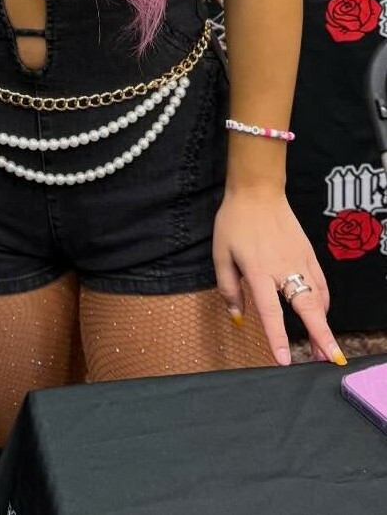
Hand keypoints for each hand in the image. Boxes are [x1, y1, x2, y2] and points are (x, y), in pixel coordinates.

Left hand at [212, 189, 346, 365]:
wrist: (257, 191)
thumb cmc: (235, 222)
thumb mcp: (221, 254)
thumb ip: (228, 289)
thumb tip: (237, 318)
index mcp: (258, 271)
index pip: (271, 311)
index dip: (278, 337)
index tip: (285, 360)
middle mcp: (283, 268)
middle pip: (307, 307)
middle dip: (321, 335)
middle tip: (330, 359)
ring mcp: (300, 259)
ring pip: (319, 296)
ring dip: (324, 323)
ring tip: (325, 348)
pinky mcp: (309, 252)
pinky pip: (321, 282)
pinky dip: (324, 301)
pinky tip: (322, 315)